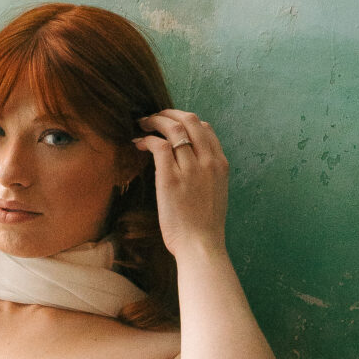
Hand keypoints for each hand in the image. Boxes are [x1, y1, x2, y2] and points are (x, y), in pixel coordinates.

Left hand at [134, 109, 229, 258]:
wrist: (201, 245)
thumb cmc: (205, 226)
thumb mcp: (215, 193)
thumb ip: (207, 174)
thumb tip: (191, 163)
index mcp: (220, 164)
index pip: (206, 128)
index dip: (186, 120)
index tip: (171, 124)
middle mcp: (208, 161)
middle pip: (190, 120)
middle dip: (169, 113)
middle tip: (154, 117)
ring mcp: (190, 168)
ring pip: (173, 128)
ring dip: (154, 121)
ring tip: (142, 124)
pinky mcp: (171, 177)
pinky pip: (158, 145)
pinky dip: (146, 139)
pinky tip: (139, 143)